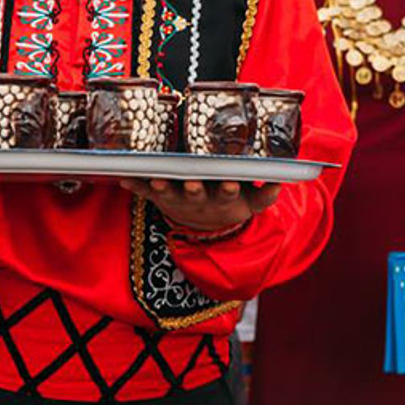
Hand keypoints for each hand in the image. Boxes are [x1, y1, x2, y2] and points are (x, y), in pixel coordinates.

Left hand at [117, 177, 281, 233]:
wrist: (207, 225)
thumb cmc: (232, 203)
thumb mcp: (253, 203)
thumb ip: (267, 193)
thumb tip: (281, 178)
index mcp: (223, 198)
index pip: (227, 194)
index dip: (228, 189)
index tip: (229, 183)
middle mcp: (199, 200)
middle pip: (195, 194)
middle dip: (193, 188)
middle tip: (192, 182)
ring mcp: (178, 200)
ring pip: (169, 194)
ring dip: (162, 187)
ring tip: (156, 179)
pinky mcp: (161, 198)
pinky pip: (145, 192)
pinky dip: (134, 186)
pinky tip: (124, 178)